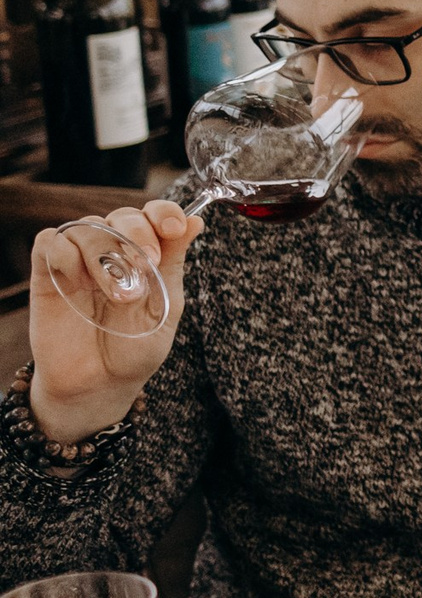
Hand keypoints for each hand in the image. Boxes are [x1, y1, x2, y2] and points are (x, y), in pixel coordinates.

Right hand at [28, 203, 200, 443]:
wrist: (99, 384)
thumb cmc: (136, 346)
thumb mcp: (166, 305)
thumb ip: (174, 262)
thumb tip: (197, 219)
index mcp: (146, 254)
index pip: (153, 214)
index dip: (164, 213)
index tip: (175, 228)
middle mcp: (112, 251)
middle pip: (121, 215)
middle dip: (137, 232)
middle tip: (147, 263)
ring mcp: (78, 261)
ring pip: (87, 227)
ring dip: (105, 255)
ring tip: (120, 295)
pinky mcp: (47, 275)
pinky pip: (50, 242)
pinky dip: (65, 252)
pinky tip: (76, 280)